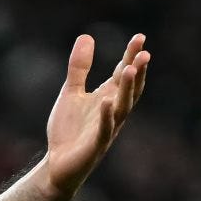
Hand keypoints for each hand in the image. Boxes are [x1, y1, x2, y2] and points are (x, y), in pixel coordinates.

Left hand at [43, 34, 149, 198]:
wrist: (57, 165)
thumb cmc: (68, 130)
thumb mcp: (71, 93)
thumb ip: (79, 68)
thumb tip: (86, 36)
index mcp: (108, 97)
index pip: (122, 74)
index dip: (131, 57)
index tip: (140, 37)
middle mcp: (112, 111)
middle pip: (129, 89)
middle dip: (137, 71)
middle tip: (144, 52)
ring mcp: (106, 129)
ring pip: (122, 107)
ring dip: (126, 90)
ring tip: (129, 69)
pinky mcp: (95, 146)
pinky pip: (104, 130)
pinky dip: (106, 116)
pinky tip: (107, 102)